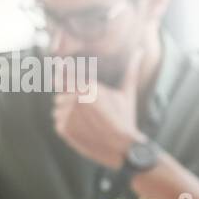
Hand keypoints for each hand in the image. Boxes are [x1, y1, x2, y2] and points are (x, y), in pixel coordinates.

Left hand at [52, 48, 142, 168]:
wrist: (123, 148)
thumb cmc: (125, 118)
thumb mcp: (128, 93)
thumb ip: (131, 69)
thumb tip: (140, 50)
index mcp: (87, 86)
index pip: (61, 77)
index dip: (62, 80)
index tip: (64, 82)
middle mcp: (74, 98)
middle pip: (60, 95)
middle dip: (70, 101)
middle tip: (89, 112)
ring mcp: (67, 114)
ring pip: (58, 109)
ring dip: (67, 114)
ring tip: (88, 121)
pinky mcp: (62, 129)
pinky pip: (58, 123)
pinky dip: (67, 126)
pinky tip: (84, 129)